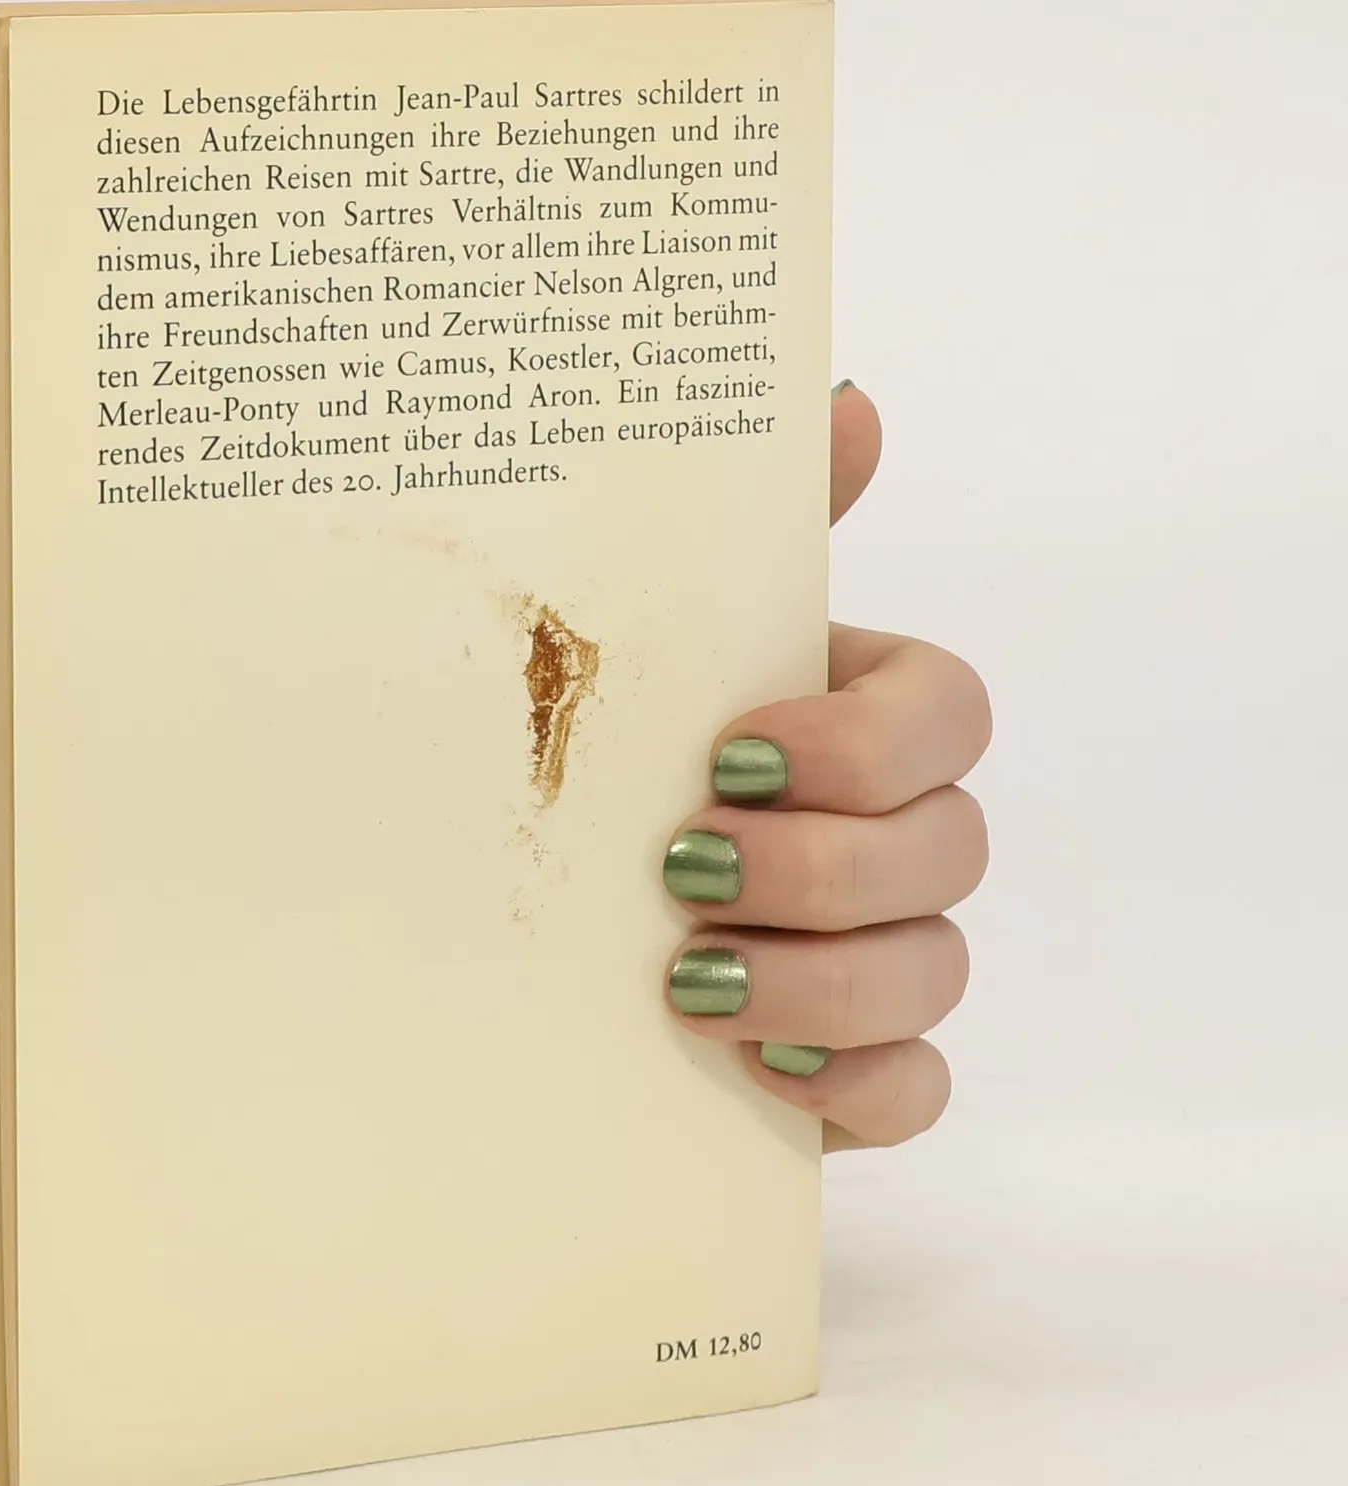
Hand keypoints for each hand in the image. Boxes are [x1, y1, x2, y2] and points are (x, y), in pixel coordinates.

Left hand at [661, 382, 990, 1149]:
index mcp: (861, 717)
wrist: (533, 902)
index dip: (865, 739)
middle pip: (951, 847)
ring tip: (689, 979)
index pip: (949, 711)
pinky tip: (758, 1063)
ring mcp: (890, 953)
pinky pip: (918, 1088)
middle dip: (825, 865)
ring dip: (822, 980)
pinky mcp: (859, 1062)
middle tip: (686, 868)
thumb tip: (846, 397)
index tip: (733, 749)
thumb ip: (758, 523)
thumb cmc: (614, 747)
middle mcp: (898, 831)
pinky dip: (853, 1083)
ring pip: (937, 972)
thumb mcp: (659, 636)